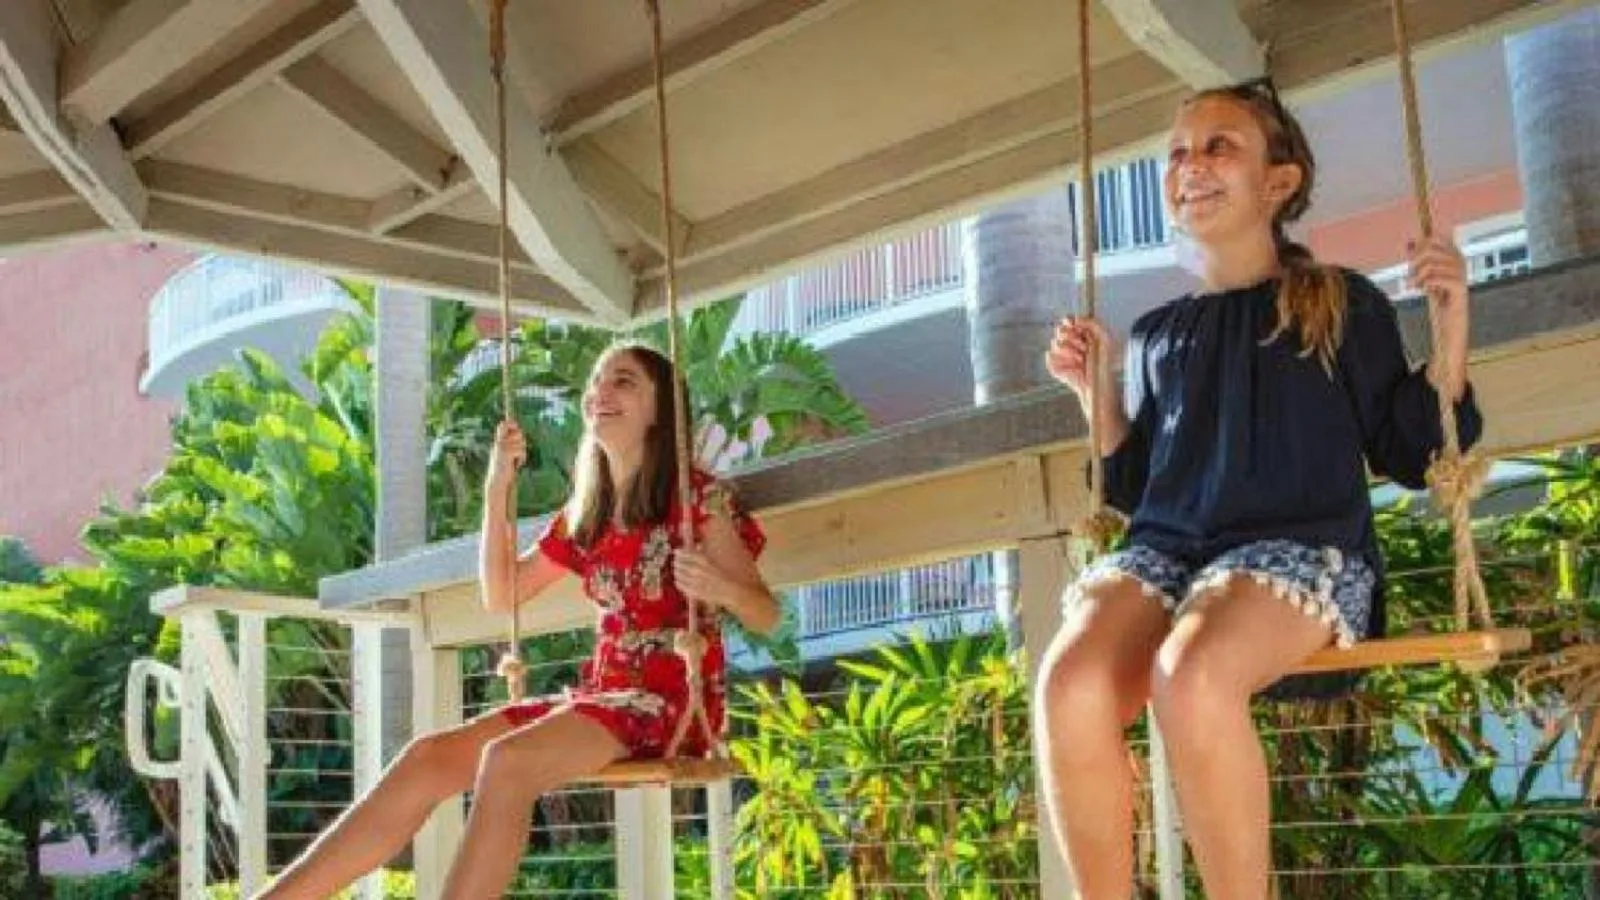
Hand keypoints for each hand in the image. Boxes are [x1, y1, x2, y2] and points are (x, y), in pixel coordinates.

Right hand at [486, 419, 525, 489]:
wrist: (496, 482)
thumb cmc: (503, 470)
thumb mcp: (507, 455)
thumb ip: (511, 444)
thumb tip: (519, 433)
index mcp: (498, 442)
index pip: (503, 425)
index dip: (511, 423)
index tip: (516, 428)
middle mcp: (499, 443)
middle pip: (517, 432)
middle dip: (522, 440)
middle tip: (519, 451)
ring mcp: (502, 448)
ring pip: (521, 443)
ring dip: (522, 453)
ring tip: (516, 460)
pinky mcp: (506, 454)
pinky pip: (520, 450)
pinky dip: (521, 458)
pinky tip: (517, 465)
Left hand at [673, 549, 731, 610]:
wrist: (730, 591)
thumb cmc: (726, 575)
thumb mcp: (715, 561)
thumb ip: (705, 553)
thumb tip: (697, 545)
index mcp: (704, 560)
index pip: (687, 554)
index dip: (680, 552)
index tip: (676, 551)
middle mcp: (697, 570)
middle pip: (681, 564)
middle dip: (677, 562)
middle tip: (675, 562)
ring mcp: (695, 581)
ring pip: (679, 574)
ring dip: (676, 572)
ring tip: (676, 571)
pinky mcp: (694, 591)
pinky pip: (681, 585)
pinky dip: (678, 582)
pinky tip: (678, 581)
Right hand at [1045, 316, 1117, 401]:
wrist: (1099, 386)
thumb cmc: (1105, 364)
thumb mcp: (1106, 339)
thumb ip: (1093, 323)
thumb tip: (1075, 318)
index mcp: (1082, 334)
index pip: (1068, 321)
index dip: (1068, 321)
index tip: (1072, 324)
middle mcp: (1070, 343)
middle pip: (1059, 330)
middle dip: (1072, 338)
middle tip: (1084, 348)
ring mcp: (1062, 355)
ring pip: (1055, 343)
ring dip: (1069, 351)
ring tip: (1081, 360)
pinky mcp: (1055, 366)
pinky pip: (1050, 356)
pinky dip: (1062, 360)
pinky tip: (1073, 367)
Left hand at [1407, 235, 1470, 391]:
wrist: (1449, 337)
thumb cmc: (1441, 310)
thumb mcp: (1428, 282)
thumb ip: (1422, 264)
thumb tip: (1411, 243)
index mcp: (1454, 263)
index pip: (1442, 240)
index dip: (1425, 241)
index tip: (1411, 251)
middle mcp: (1462, 270)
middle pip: (1438, 249)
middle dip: (1418, 258)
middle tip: (1412, 275)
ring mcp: (1463, 283)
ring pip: (1439, 264)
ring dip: (1421, 273)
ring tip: (1415, 285)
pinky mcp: (1462, 297)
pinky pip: (1449, 280)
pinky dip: (1431, 282)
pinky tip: (1425, 291)